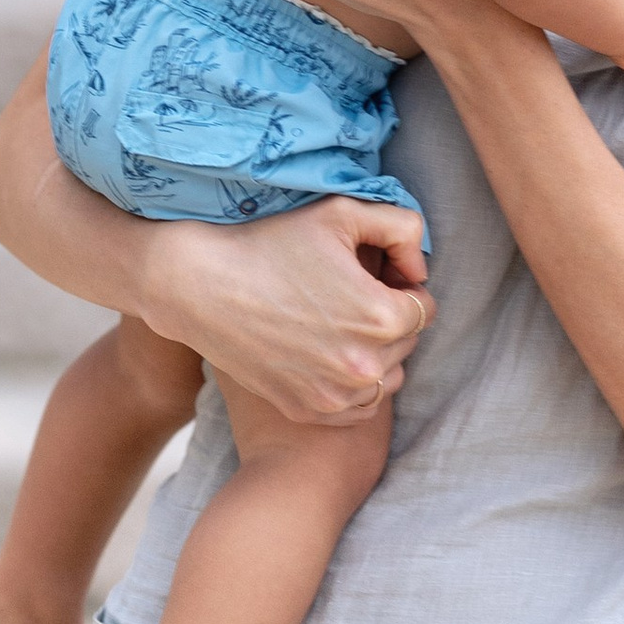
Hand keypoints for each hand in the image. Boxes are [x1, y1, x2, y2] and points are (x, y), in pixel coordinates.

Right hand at [145, 199, 431, 422]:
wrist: (200, 286)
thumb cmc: (269, 243)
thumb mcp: (342, 212)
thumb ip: (401, 227)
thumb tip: (419, 268)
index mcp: (381, 316)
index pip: (424, 307)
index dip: (401, 286)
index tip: (370, 275)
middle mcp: (364, 365)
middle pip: (407, 343)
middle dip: (387, 318)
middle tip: (345, 295)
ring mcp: (335, 395)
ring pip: (388, 377)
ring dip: (375, 354)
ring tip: (336, 324)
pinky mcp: (308, 411)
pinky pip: (358, 406)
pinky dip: (351, 384)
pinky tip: (324, 353)